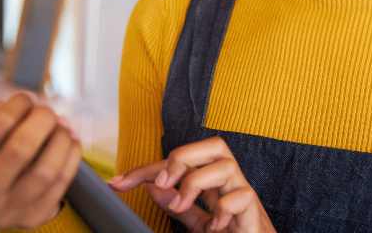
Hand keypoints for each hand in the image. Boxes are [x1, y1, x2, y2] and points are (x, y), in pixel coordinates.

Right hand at [0, 91, 81, 228]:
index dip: (13, 107)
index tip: (22, 99)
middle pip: (19, 150)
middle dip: (41, 120)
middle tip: (45, 110)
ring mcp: (3, 213)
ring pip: (44, 171)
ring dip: (59, 138)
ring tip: (59, 124)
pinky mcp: (30, 218)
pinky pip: (60, 182)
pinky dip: (70, 154)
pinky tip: (67, 141)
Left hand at [109, 136, 274, 232]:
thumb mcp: (198, 222)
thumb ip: (179, 204)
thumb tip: (153, 186)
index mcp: (215, 184)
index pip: (182, 162)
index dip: (148, 169)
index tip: (118, 183)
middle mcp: (230, 184)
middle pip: (215, 146)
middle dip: (183, 156)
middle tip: (161, 181)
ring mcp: (244, 197)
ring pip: (227, 164)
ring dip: (196, 182)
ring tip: (180, 205)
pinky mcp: (253, 216)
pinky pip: (242, 197)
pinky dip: (222, 208)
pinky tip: (213, 226)